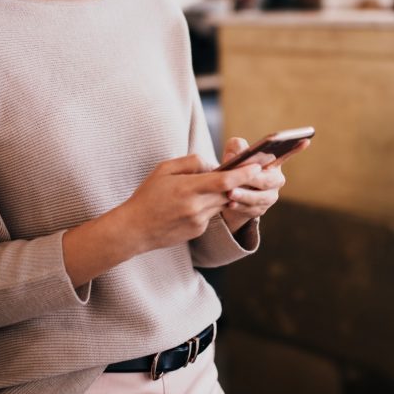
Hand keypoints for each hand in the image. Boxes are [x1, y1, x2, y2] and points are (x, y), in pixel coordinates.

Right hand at [121, 153, 262, 252]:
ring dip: (223, 193)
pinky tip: (192, 203)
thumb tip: (214, 164)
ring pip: (222, 203)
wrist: (135, 229)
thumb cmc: (148, 195)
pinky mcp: (198, 231)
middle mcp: (196, 207)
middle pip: (229, 192)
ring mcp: (199, 221)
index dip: (244, 173)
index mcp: (188, 188)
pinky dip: (209, 205)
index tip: (258, 165)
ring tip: (213, 184)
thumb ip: (191, 162)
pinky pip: (211, 213)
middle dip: (239, 182)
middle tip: (250, 170)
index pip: (224, 180)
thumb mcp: (164, 169)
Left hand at [219, 136, 309, 233]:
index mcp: (273, 162)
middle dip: (253, 179)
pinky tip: (230, 203)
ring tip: (231, 193)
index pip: (287, 154)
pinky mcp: (260, 210)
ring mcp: (269, 197)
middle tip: (239, 178)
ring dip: (245, 195)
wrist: (227, 193)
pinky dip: (240, 206)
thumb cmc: (234, 167)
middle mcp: (275, 180)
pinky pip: (251, 209)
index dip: (296, 148)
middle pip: (268, 180)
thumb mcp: (233, 154)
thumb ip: (236, 148)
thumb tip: (237, 154)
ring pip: (260, 197)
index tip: (305, 140)